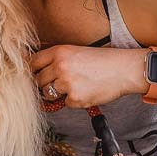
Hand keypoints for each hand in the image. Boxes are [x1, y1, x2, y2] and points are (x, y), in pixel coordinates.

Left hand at [29, 45, 146, 107]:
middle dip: (44, 84)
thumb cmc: (102, 60)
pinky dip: (73, 100)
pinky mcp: (75, 99)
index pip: (33, 62)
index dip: (32, 70)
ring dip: (56, 93)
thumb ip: (56, 59)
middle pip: (38, 80)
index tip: (33, 74)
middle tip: (58, 82)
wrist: (124, 69)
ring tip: (74, 85)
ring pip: (48, 94)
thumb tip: (35, 70)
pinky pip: (65, 103)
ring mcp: (67, 83)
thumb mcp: (76, 51)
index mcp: (59, 51)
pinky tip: (86, 91)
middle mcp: (60, 66)